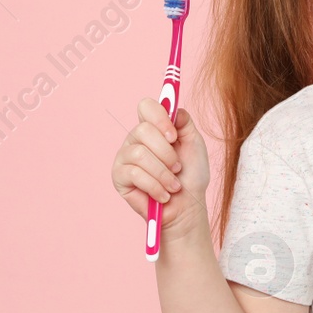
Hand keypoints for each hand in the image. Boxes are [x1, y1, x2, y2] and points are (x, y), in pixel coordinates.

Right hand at [110, 97, 211, 241]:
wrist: (187, 206)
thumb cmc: (190, 176)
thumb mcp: (194, 144)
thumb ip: (184, 122)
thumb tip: (173, 109)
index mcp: (153, 127)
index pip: (146, 106)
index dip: (159, 118)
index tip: (174, 136)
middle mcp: (135, 139)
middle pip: (142, 130)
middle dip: (166, 153)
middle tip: (177, 167)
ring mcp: (124, 156)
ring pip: (139, 154)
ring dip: (163, 172)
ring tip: (173, 184)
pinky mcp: (119, 176)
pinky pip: (134, 174)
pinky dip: (155, 186)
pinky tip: (162, 194)